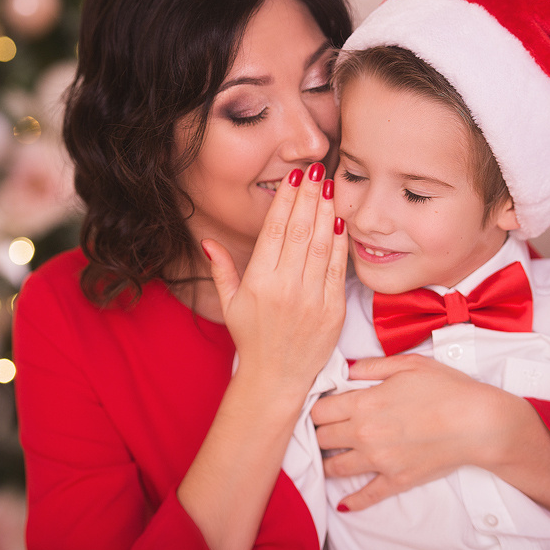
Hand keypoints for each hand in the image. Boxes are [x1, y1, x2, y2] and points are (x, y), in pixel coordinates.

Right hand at [202, 164, 348, 395]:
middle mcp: (286, 287)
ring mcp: (312, 298)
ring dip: (327, 211)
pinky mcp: (333, 310)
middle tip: (316, 169)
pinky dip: (340, 242)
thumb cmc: (252, 338)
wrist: (276, 379)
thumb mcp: (229, 304)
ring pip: (322, 244)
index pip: (275, 231)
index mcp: (259, 282)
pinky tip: (340, 219)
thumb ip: (221, 269)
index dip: (286, 201)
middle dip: (309, 196)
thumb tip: (208, 241)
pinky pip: (338, 268)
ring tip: (330, 185)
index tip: (294, 178)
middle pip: (301, 230)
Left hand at [311, 353, 526, 510]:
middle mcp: (364, 434)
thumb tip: (346, 369)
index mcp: (363, 403)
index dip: (317, 407)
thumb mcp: (407, 364)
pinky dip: (353, 501)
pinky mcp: (397, 480)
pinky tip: (344, 503)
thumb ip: (370, 366)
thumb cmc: (447, 389)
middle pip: (322, 438)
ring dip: (329, 462)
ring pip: (336, 468)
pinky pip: (367, 496)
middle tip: (325, 430)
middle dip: (320, 433)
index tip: (323, 407)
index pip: (318, 410)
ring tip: (330, 456)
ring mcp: (379, 461)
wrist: (479, 422)